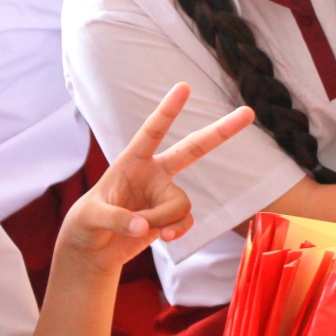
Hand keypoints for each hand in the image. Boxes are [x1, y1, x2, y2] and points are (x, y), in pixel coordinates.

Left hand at [56, 83, 253, 272]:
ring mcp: (165, 194)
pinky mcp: (171, 217)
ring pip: (181, 203)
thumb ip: (116, 219)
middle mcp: (154, 173)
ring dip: (162, 221)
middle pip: (194, 148)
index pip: (152, 131)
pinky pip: (186, 220)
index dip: (168, 110)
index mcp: (132, 161)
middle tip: (249, 112)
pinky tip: (164, 238)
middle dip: (221, 131)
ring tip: (139, 228)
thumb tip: (145, 228)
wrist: (94, 248)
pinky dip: (176, 231)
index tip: (184, 87)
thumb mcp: (90, 218)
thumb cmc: (86, 223)